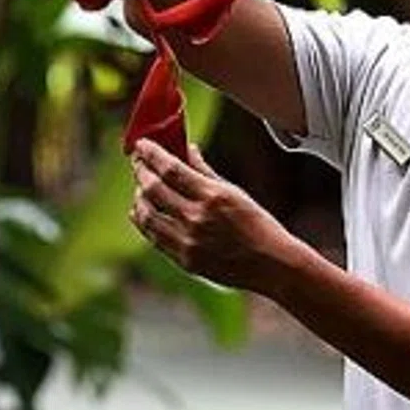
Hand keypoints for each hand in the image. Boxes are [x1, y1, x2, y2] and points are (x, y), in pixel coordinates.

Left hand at [130, 139, 278, 290]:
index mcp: (211, 196)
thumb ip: (204, 170)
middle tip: (138, 162)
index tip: (141, 144)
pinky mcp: (185, 261)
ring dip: (139, 196)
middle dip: (141, 171)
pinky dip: (144, 221)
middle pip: (153, 189)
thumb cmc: (257, 224)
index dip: (151, 154)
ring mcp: (188, 242)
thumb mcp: (233, 191)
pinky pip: (154, 237)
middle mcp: (197, 219)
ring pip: (147, 214)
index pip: (170, 168)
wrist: (271, 265)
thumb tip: (186, 148)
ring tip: (140, 187)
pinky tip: (143, 211)